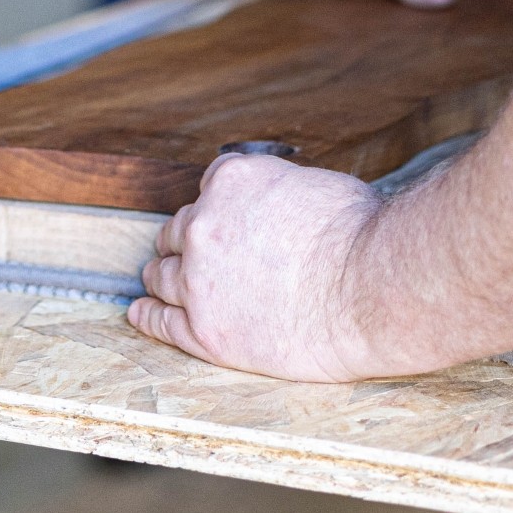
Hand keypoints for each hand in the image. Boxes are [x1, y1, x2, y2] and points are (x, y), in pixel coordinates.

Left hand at [129, 153, 387, 380]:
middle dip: (188, 242)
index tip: (225, 224)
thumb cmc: (362, 237)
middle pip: (177, 231)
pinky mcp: (205, 331)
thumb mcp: (315, 186)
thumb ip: (280, 193)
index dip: (219, 209)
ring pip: (163, 273)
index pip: (206, 189)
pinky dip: (148, 315)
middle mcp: (203, 225)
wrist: (371, 291)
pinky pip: (160, 321)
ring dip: (164, 275)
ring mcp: (199, 280)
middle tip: (199, 257)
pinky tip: (141, 313)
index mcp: (230, 181)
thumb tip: (280, 206)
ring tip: (162, 283)